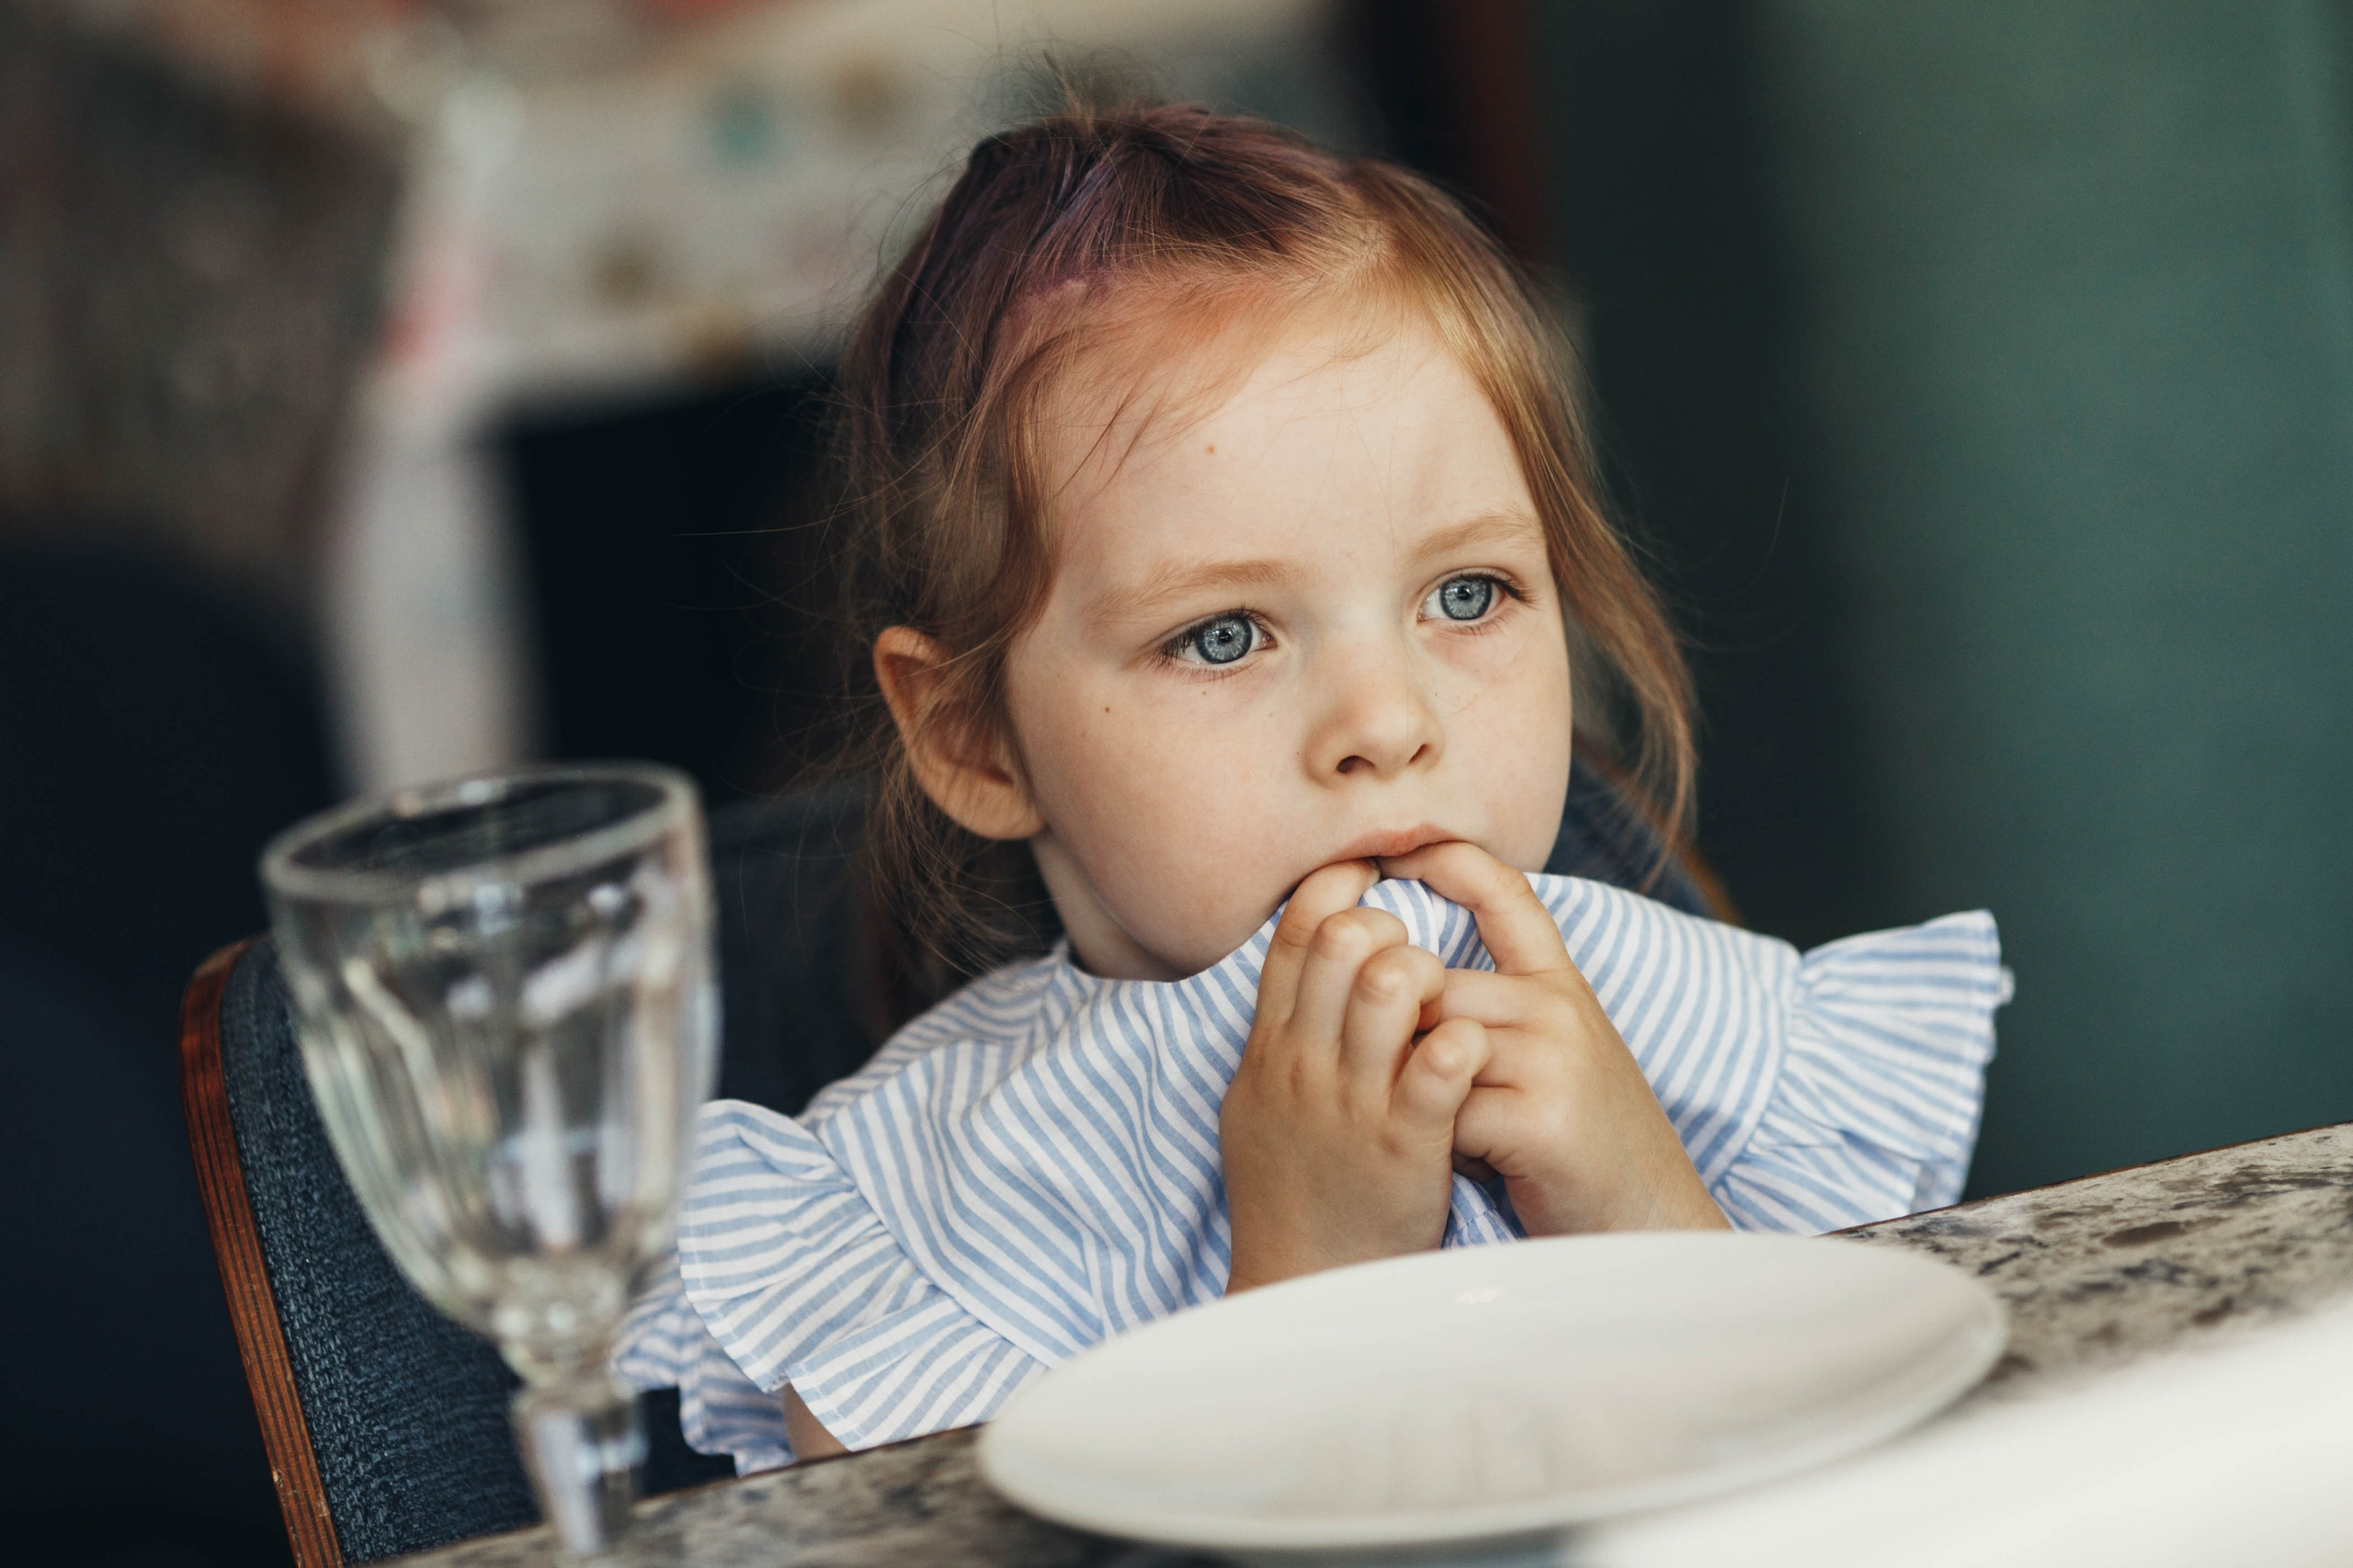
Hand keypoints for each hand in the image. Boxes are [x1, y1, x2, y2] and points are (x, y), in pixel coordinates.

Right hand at [1221, 860, 1492, 1291]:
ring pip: (1391, 984)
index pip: (1296, 933)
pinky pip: (1441, 1063)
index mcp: (1268, 1049)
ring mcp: (1351, 1103)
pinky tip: (1473, 1046)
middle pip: (1341, 941)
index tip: (1374, 888)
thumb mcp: (1258, 1103)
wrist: (1302, 1286)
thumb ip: (1280, 1033)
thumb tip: (1295, 961)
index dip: (1340, 893)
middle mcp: (1302, 1065)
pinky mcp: (1404, 1144)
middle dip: (1390, 925)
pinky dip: (1463, 1039)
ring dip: (1431, 971)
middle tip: (1416, 952)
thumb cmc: (1290, 1190)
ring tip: (1448, 1000)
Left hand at [1378, 843, 1727, 1236]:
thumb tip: (1404, 976)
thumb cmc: (1580, 1143)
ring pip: (1429, 1043)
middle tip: (1413, 1090)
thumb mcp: (1553, 1055)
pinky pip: (1442, 1108)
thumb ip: (1497, 1010)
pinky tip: (1471, 1163)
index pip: (1504, 892)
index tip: (1394, 852)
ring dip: (1416, 1091)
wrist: (1647, 1227)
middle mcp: (1559, 1008)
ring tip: (1444, 1129)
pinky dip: (1438, 1140)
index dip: (1446, 861)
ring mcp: (1554, 1060)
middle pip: (1428, 985)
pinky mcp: (1540, 1119)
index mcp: (1561, 985)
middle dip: (1400, 1036)